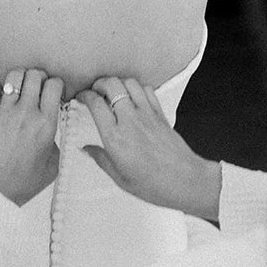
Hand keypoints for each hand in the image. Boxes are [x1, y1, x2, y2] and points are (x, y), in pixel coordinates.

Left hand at [0, 68, 64, 205]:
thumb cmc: (22, 183)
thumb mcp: (53, 165)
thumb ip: (56, 142)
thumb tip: (53, 128)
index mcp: (45, 125)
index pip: (54, 85)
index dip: (56, 85)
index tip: (53, 92)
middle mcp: (26, 114)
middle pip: (35, 75)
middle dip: (39, 77)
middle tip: (37, 88)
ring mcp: (4, 113)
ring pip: (14, 76)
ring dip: (19, 78)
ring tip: (19, 89)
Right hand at [77, 78, 221, 220]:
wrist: (185, 181)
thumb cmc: (155, 184)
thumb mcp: (120, 178)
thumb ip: (101, 159)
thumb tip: (87, 150)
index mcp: (116, 138)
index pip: (95, 104)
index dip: (84, 96)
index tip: (81, 97)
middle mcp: (130, 122)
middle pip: (111, 85)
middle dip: (99, 83)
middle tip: (95, 91)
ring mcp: (147, 115)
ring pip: (129, 83)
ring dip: (118, 83)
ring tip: (112, 91)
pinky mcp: (160, 114)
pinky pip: (146, 90)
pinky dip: (136, 87)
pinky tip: (133, 96)